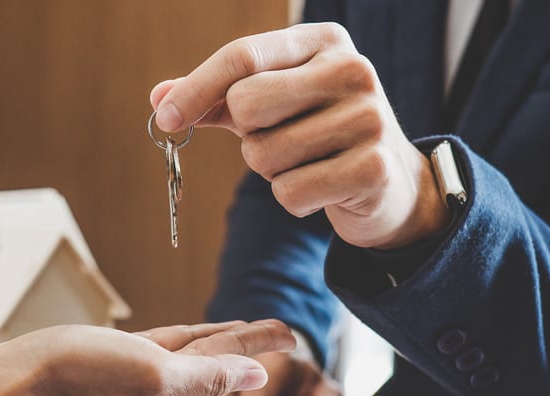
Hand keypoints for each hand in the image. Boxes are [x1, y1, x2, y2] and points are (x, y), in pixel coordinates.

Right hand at [0, 320, 295, 395]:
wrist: (21, 381)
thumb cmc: (83, 376)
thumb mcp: (155, 373)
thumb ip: (208, 375)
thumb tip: (261, 376)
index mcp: (176, 387)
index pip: (231, 362)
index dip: (262, 344)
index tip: (294, 333)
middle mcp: (161, 383)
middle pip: (216, 357)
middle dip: (249, 345)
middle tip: (280, 329)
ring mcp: (137, 372)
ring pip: (190, 352)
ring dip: (219, 341)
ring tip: (242, 331)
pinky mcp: (113, 359)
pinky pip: (159, 347)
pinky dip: (181, 340)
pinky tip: (182, 336)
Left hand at [150, 23, 448, 248]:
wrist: (390, 182)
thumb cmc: (316, 133)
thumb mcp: (271, 104)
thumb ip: (216, 99)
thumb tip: (160, 101)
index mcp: (323, 42)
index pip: (243, 56)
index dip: (197, 88)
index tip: (167, 117)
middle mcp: (353, 70)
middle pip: (247, 103)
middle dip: (247, 135)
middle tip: (277, 141)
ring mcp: (368, 118)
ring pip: (264, 155)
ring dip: (271, 172)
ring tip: (306, 164)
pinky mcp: (372, 168)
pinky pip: (289, 193)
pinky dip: (293, 199)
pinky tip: (322, 188)